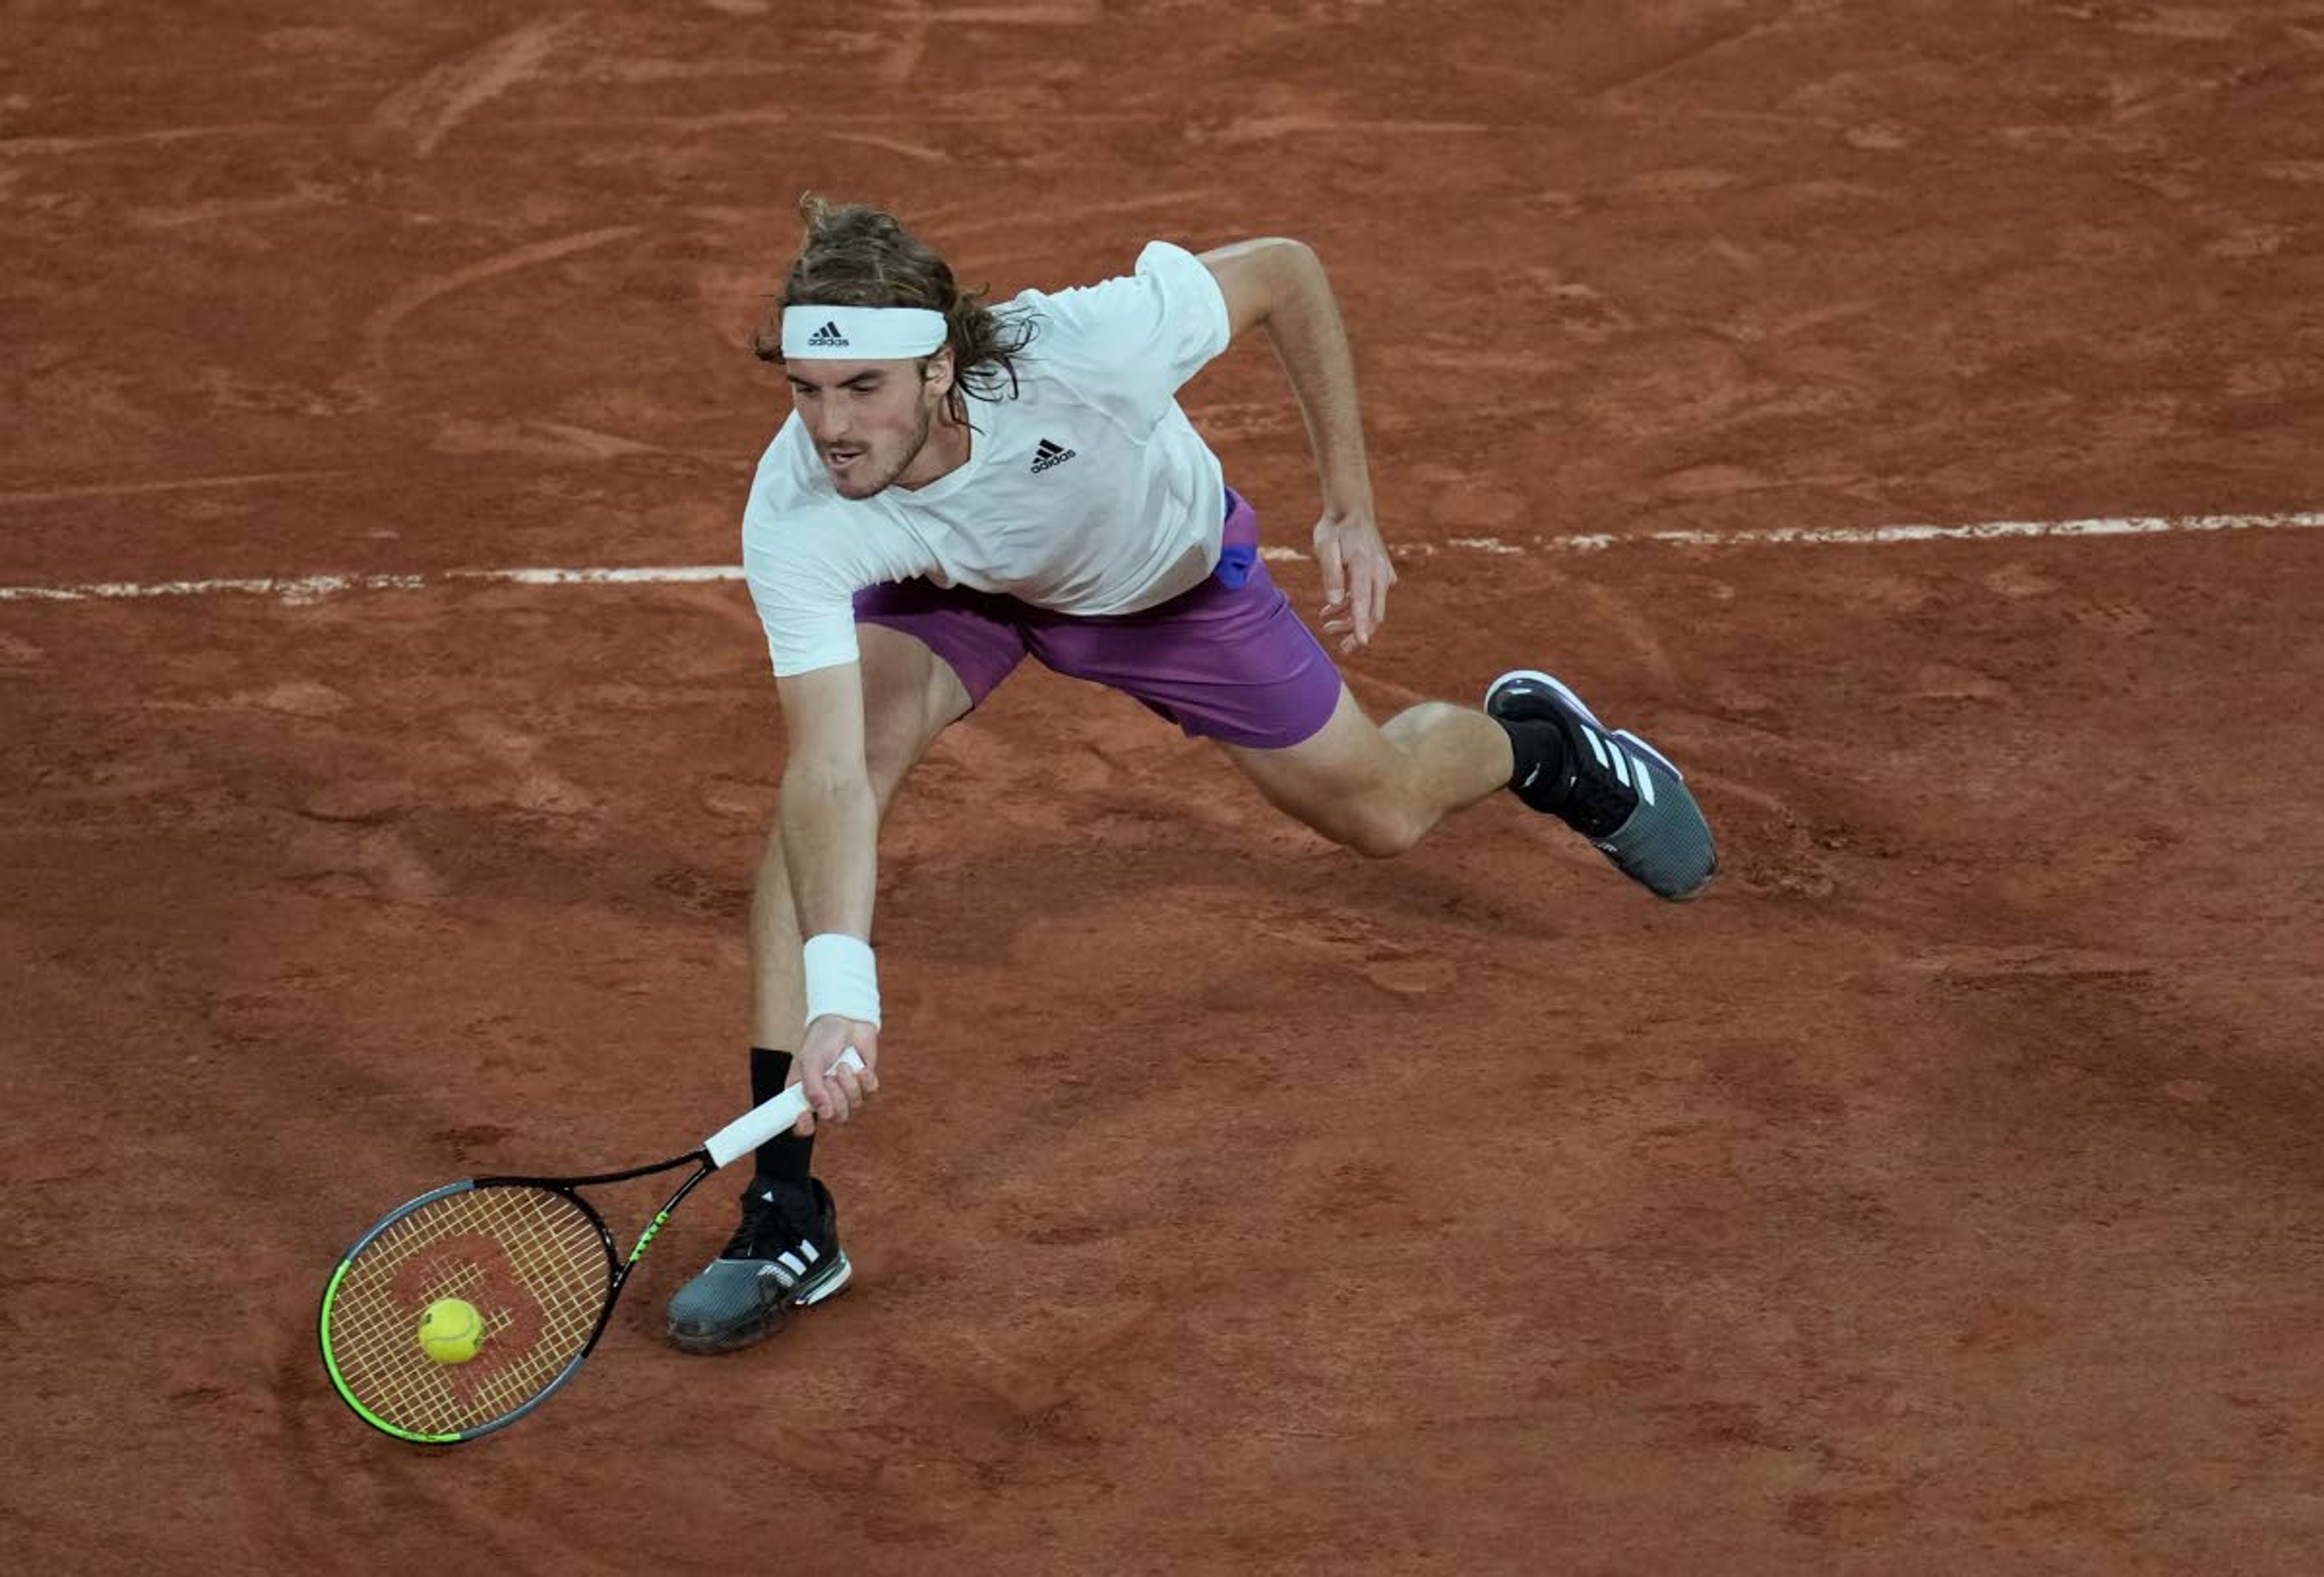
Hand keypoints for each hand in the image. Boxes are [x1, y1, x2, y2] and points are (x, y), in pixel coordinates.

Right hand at [788, 1013, 879, 1135]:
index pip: (803, 1123)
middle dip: (835, 1098)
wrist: (846, 1019)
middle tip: (830, 1077)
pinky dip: (865, 1080)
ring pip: (854, 1106)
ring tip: (843, 1066)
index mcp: (804, 1094)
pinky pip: (870, 1094)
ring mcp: (846, 1091)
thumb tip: (824, 1114)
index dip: (805, 1126)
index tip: (807, 1119)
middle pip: (835, 1118)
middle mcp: (825, 1097)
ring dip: (849, 1086)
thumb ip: (813, 1088)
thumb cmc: (822, 1039)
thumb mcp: (810, 1061)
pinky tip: (859, 1068)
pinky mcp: (865, 1084)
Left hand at [1313, 507, 1395, 652]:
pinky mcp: (1381, 573)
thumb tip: (1334, 602)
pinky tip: (1334, 608)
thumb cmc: (1335, 528)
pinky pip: (1372, 597)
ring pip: (1373, 607)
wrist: (1352, 509)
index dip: (1361, 626)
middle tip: (1341, 647)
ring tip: (1326, 624)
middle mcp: (1379, 572)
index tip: (1360, 644)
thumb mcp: (1325, 547)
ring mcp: (1382, 573)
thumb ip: (1330, 574)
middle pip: (1374, 612)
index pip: (1364, 604)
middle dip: (1358, 632)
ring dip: (1352, 620)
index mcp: (1364, 567)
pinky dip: (1355, 607)